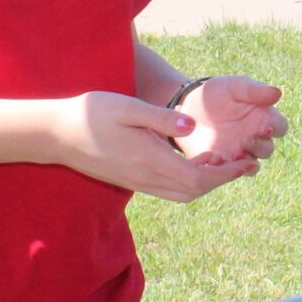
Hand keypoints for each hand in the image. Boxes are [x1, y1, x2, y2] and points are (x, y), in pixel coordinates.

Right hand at [51, 92, 256, 202]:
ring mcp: (138, 182)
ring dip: (205, 183)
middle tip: (242, 163)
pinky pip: (168, 190)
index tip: (244, 161)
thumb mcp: (128, 107)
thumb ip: (161, 118)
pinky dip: (187, 181)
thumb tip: (193, 126)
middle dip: (221, 180)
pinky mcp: (132, 181)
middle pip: (193, 191)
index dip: (224, 174)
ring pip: (181, 194)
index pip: (197, 178)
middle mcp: (145, 177)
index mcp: (149, 159)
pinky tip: (192, 163)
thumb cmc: (91, 114)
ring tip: (221, 163)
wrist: (57, 134)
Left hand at [178, 76, 287, 164]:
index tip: (265, 126)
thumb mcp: (234, 86)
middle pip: (268, 149)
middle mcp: (256, 138)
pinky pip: (230, 173)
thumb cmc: (217, 93)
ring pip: (252, 165)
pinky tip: (215, 160)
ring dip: (246, 162)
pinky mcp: (224, 164)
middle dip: (259, 146)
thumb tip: (278, 93)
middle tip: (246, 140)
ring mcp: (241, 153)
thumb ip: (254, 90)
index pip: (280, 127)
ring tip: (234, 153)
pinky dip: (225, 170)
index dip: (276, 128)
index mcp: (263, 118)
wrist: (188, 107)